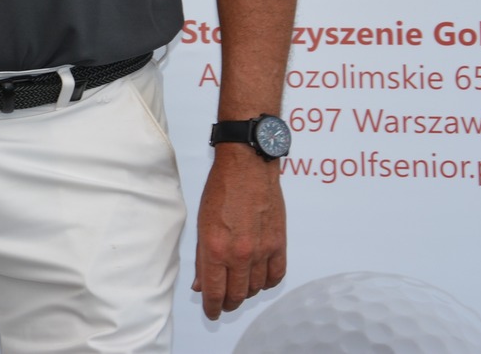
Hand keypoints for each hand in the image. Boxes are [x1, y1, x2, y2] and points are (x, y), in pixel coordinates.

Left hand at [192, 147, 286, 317]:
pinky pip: (276, 276)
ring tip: (238, 288)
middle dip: (228, 303)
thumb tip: (201, 285)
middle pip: (237, 295)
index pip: (214, 291)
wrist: (248, 167)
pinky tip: (259, 280)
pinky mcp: (279, 244)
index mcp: (216, 248)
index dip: (212, 307)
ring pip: (256, 288)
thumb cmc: (220, 190)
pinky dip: (267, 283)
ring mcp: (262, 250)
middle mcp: (240, 254)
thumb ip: (203, 258)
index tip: (211, 312)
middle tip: (223, 303)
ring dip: (246, 293)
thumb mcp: (201, 223)